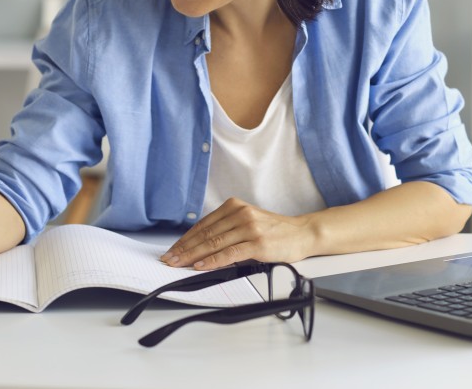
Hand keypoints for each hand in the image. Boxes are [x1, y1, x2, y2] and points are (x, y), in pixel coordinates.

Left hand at [161, 197, 317, 269]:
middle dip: (183, 249)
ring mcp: (249, 228)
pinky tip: (201, 266)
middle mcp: (240, 214)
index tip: (172, 250)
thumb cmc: (275, 231)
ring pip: (213, 243)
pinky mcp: (257, 243)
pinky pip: (229, 253)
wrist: (302, 233)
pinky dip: (212, 261)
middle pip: (205, 234)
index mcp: (234, 206)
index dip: (185, 239)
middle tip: (169, 259)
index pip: (203, 225)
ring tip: (179, 264)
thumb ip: (227, 229)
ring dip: (192, 256)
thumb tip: (200, 246)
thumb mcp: (248, 222)